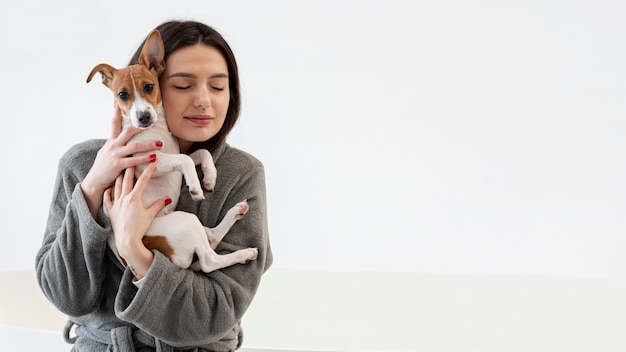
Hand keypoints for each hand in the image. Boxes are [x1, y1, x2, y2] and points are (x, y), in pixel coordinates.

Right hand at [81, 106, 162, 217]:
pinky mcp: (118, 165)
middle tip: (152, 123)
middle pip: (128, 131)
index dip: (116, 113)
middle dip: (140, 127)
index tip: (118, 102)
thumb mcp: (106, 153)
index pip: (113, 124)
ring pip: (135, 146)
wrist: (94, 182)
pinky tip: (154, 158)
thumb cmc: (103, 168)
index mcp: (110, 142)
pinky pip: (134, 161)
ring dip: (149, 144)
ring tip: (160, 143)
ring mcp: (115, 155)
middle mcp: (113, 146)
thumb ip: (114, 146)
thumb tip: (121, 140)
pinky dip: (145, 159)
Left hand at [103, 160, 170, 278]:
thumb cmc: (139, 228)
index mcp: (134, 198)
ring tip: (120, 169)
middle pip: (126, 179)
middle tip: (132, 157)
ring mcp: (116, 204)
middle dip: (130, 167)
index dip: (148, 170)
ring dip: (118, 176)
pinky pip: (107, 199)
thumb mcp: (150, 215)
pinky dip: (108, 192)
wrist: (126, 240)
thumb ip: (158, 205)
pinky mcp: (111, 211)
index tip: (152, 161)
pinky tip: (108, 188)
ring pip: (116, 186)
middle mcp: (124, 198)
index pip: (142, 180)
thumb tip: (167, 199)